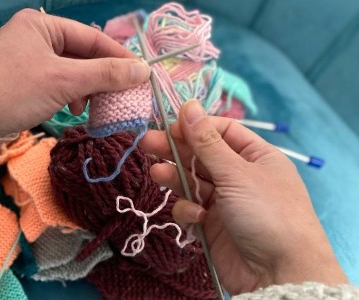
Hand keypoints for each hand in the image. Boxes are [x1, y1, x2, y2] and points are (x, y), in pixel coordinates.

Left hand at [0, 8, 149, 143]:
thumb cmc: (14, 90)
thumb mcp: (63, 80)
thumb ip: (105, 74)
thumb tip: (142, 71)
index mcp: (43, 25)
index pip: (92, 38)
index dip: (118, 58)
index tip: (140, 77)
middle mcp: (35, 37)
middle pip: (81, 55)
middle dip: (100, 77)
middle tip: (119, 97)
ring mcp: (27, 60)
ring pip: (70, 72)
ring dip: (85, 89)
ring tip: (89, 107)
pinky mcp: (21, 81)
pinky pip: (55, 84)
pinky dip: (68, 96)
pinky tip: (71, 110)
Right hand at [140, 101, 346, 293]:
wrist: (279, 273)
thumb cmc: (267, 213)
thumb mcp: (237, 173)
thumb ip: (207, 142)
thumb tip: (189, 105)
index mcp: (256, 156)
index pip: (221, 131)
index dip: (194, 127)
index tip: (168, 125)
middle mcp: (240, 176)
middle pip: (201, 155)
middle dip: (176, 150)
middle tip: (146, 144)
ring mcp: (225, 201)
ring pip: (192, 182)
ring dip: (175, 177)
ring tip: (157, 173)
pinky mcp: (212, 225)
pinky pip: (192, 208)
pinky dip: (189, 210)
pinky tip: (195, 216)